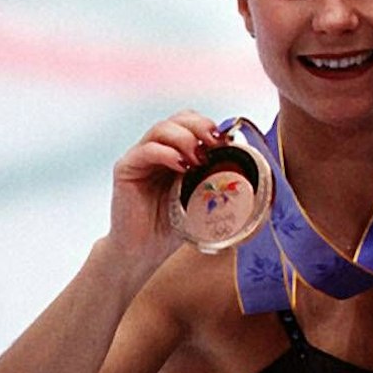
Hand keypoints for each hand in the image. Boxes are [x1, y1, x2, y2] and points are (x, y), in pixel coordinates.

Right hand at [95, 109, 225, 281]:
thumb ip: (214, 179)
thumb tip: (247, 167)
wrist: (143, 252)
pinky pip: (145, 150)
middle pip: (176, 119)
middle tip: (214, 143)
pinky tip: (181, 166)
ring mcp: (139, 158)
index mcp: (174, 152)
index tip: (224, 141)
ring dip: (185, 138)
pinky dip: (166, 153)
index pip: (189, 122)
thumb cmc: (173, 227)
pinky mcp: (125, 169)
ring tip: (198, 158)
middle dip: (199, 126)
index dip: (207, 124)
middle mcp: (156, 150)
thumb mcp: (201, 199)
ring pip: (160, 129)